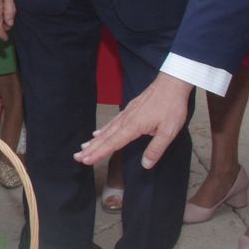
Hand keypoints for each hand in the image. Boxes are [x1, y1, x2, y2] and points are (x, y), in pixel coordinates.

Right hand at [76, 72, 192, 168]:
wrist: (171, 84)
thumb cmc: (171, 107)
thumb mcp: (169, 131)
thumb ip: (156, 148)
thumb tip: (146, 165)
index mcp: (133, 127)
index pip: (112, 143)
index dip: (99, 153)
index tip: (85, 160)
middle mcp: (126, 120)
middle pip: (105, 137)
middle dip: (91, 148)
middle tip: (76, 157)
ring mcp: (126, 114)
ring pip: (106, 130)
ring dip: (94, 140)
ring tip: (83, 147)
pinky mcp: (129, 109)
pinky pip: (112, 123)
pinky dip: (102, 129)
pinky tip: (98, 133)